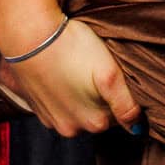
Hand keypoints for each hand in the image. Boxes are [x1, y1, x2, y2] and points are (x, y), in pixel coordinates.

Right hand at [0, 17, 138, 135]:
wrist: (28, 36)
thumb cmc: (73, 50)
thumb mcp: (110, 74)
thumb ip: (125, 104)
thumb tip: (136, 127)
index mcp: (93, 123)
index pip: (118, 115)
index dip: (120, 95)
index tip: (113, 76)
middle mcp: (69, 128)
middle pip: (97, 115)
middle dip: (100, 97)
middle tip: (96, 71)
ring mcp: (49, 119)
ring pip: (77, 110)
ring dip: (80, 96)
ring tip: (77, 70)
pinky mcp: (34, 107)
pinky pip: (57, 105)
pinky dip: (61, 93)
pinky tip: (61, 74)